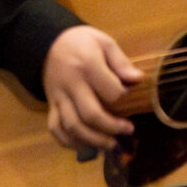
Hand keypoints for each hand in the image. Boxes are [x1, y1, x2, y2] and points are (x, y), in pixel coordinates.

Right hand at [42, 24, 142, 150]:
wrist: (47, 42)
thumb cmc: (81, 42)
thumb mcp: (104, 42)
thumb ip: (121, 62)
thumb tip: (139, 80)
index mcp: (87, 66)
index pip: (111, 92)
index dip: (126, 100)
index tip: (135, 100)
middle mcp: (71, 84)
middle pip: (91, 115)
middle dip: (112, 127)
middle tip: (128, 130)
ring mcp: (58, 97)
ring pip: (73, 126)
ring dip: (93, 140)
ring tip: (110, 144)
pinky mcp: (51, 105)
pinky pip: (55, 128)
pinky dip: (68, 141)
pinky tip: (84, 145)